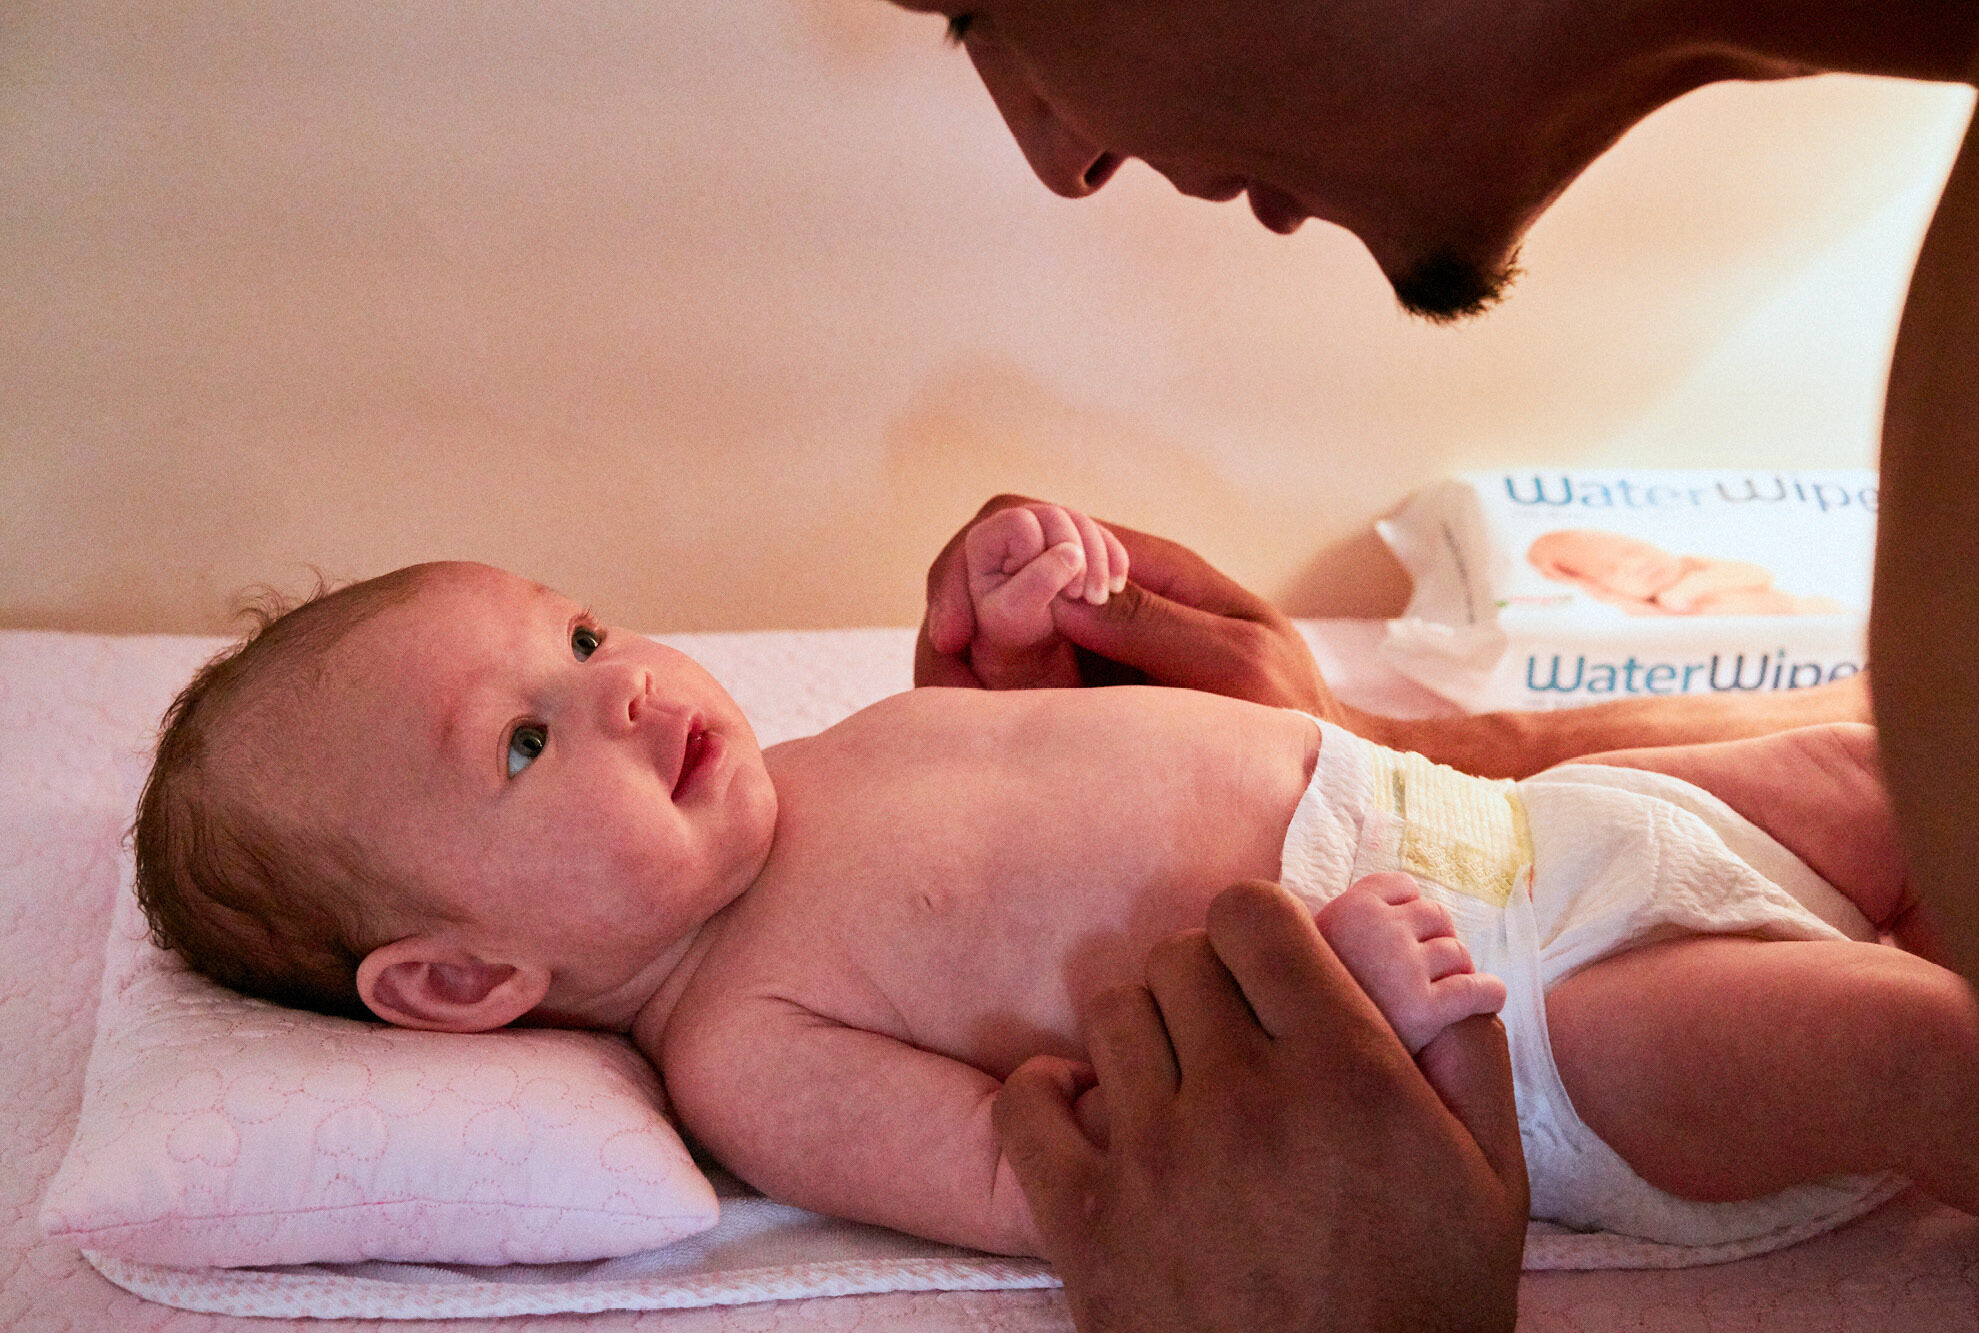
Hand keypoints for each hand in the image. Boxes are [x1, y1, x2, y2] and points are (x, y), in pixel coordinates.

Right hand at [920, 494, 1344, 717]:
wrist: (1314, 772)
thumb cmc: (1292, 711)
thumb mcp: (1239, 662)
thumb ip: (1154, 623)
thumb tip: (1059, 589)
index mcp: (1140, 566)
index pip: (1024, 518)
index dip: (973, 559)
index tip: (953, 631)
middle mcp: (1102, 593)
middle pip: (990, 565)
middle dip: (954, 609)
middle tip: (944, 673)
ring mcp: (1084, 641)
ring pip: (988, 624)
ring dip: (962, 660)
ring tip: (959, 711)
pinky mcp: (1075, 692)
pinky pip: (1008, 678)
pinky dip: (981, 698)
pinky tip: (982, 734)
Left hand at [995, 880, 1527, 1332]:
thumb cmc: (1424, 1309)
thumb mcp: (1491, 1180)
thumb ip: (1465, 1051)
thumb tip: (1432, 959)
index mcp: (1343, 1071)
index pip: (1251, 913)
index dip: (1262, 928)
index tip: (1272, 968)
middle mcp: (1241, 1099)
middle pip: (1179, 957)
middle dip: (1210, 981)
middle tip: (1234, 1035)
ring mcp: (1154, 1160)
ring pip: (1112, 1014)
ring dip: (1145, 1033)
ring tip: (1177, 1082)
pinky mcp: (1086, 1223)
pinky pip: (1025, 1104)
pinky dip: (1048, 1093)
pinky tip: (1090, 1110)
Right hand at [1315, 872, 1507, 1053]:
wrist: (1314, 1061)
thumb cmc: (1317, 1006)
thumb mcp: (1314, 949)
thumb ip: (1346, 922)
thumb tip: (1393, 898)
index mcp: (1348, 908)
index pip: (1402, 886)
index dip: (1407, 911)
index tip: (1402, 934)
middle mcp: (1378, 930)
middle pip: (1436, 915)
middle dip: (1436, 940)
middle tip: (1423, 970)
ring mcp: (1403, 968)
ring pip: (1457, 953)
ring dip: (1456, 970)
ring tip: (1440, 992)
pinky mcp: (1424, 1010)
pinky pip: (1476, 990)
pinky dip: (1489, 993)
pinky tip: (1489, 999)